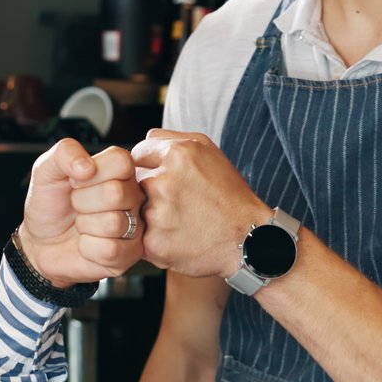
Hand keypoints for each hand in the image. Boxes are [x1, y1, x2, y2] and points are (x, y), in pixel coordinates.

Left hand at [19, 138, 146, 285]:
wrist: (39, 241)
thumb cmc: (50, 204)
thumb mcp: (46, 170)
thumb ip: (64, 153)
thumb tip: (87, 166)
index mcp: (119, 171)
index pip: (121, 161)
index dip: (91, 173)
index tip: (75, 180)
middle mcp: (133, 196)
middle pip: (115, 193)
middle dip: (81, 201)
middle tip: (76, 205)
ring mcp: (135, 225)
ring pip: (113, 223)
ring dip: (84, 225)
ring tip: (81, 224)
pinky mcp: (130, 253)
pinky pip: (111, 250)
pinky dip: (88, 248)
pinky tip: (86, 243)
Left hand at [132, 129, 269, 278]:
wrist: (248, 240)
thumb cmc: (228, 195)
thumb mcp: (208, 151)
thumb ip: (170, 138)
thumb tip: (144, 139)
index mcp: (177, 154)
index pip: (138, 153)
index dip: (151, 166)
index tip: (166, 178)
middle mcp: (163, 181)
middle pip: (133, 181)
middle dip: (148, 190)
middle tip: (177, 202)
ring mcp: (156, 213)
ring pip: (134, 209)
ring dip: (149, 213)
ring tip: (179, 219)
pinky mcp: (153, 242)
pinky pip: (140, 235)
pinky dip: (154, 236)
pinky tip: (177, 236)